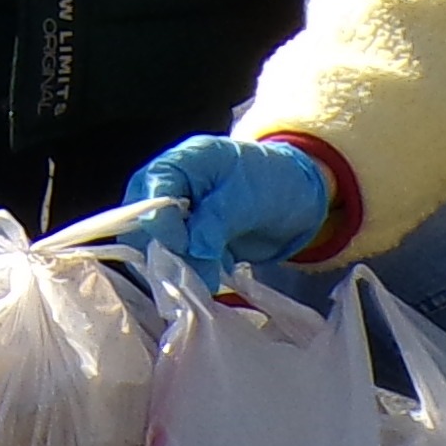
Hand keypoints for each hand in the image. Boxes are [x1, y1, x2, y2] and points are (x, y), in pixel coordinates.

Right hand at [128, 134, 329, 270]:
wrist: (300, 197)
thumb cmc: (274, 182)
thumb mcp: (246, 197)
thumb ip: (214, 221)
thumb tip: (190, 249)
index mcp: (182, 162)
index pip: (151, 191)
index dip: (160, 222)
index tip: (183, 248)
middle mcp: (171, 188)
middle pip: (145, 221)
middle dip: (164, 249)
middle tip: (188, 274)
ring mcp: (179, 215)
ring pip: (159, 245)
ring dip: (179, 267)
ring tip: (205, 282)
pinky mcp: (190, 239)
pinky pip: (179, 259)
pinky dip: (192, 272)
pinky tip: (211, 280)